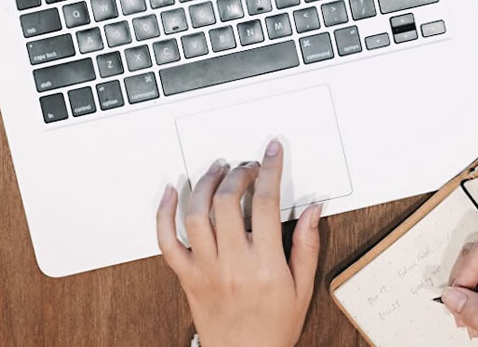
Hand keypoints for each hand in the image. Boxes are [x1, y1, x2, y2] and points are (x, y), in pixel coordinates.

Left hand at [156, 140, 321, 346]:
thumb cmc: (273, 327)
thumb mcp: (303, 289)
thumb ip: (307, 246)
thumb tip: (312, 209)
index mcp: (265, 265)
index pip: (267, 204)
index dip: (269, 170)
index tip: (271, 151)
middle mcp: (233, 263)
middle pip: (229, 202)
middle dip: (239, 174)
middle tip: (247, 167)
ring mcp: (205, 269)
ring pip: (197, 214)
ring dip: (207, 184)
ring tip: (218, 170)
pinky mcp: (186, 276)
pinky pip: (167, 240)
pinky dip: (165, 212)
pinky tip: (172, 192)